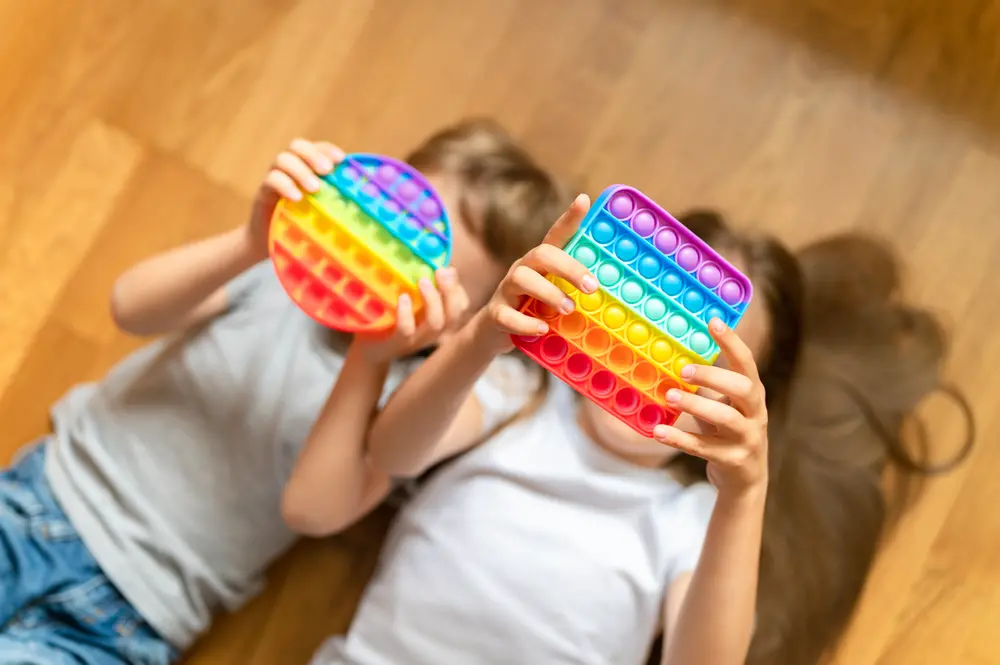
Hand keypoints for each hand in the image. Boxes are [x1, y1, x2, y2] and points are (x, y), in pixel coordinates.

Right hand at [246, 139, 345, 259]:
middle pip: (297, 146)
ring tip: (315, 188)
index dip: (328, 150)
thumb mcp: (326, 214)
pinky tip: (296, 198)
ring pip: (282, 160)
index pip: (317, 148)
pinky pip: (270, 180)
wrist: (273, 244)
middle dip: (313, 155)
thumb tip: (372, 203)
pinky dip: (284, 185)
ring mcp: (275, 178)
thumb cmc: (306, 228)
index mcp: (308, 168)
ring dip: (300, 171)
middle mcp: (291, 168)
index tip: (341, 160)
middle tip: (327, 170)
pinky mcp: (263, 193)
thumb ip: (343, 204)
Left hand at [355, 267, 469, 363]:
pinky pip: (407, 331)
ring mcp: (416, 340)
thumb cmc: (390, 320)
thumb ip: (425, 287)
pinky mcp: (396, 344)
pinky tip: (403, 298)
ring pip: (436, 324)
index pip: (460, 306)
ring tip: (422, 281)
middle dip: (451, 292)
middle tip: (440, 272)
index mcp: (437, 319)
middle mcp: (432, 332)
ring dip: (432, 300)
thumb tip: (443, 265)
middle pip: (454, 316)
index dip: (458, 289)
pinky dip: (406, 314)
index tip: (448, 270)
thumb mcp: (410, 301)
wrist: (369, 350)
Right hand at [479, 194, 597, 351]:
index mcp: (540, 264)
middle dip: (568, 268)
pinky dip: (526, 323)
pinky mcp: (496, 314)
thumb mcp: (554, 297)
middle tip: (591, 287)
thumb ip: (574, 294)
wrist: (494, 333)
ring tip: (568, 309)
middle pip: (541, 254)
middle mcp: (522, 270)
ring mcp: (506, 291)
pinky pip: (507, 315)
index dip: (569, 218)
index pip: (555, 235)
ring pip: (521, 278)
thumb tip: (611, 300)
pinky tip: (542, 329)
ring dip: (549, 293)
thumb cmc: (532, 311)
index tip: (584, 200)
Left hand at [652, 319, 768, 496]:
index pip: (747, 363)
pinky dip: (679, 439)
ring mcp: (747, 439)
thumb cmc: (728, 432)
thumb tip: (674, 357)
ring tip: (669, 396)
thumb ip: (709, 386)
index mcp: (753, 394)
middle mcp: (756, 414)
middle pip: (743, 389)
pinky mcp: (733, 461)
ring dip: (695, 406)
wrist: (746, 480)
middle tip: (684, 371)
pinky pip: (704, 449)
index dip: (732, 342)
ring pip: (725, 419)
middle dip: (714, 377)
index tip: (712, 322)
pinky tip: (658, 431)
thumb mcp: (724, 405)